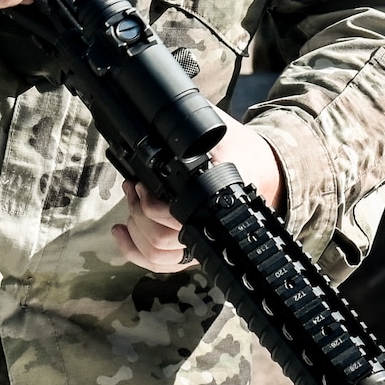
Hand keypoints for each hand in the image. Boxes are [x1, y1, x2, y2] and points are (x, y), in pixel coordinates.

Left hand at [113, 118, 286, 272]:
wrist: (263, 169)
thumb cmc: (240, 150)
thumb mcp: (220, 133)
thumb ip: (195, 132)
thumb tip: (164, 121)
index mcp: (217, 200)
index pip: (177, 219)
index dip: (150, 205)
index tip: (140, 185)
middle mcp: (209, 228)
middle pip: (161, 239)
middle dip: (137, 211)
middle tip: (134, 187)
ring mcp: (201, 241)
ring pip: (158, 254)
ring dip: (135, 228)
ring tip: (131, 200)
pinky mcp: (192, 248)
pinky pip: (161, 263)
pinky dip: (135, 250)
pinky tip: (121, 231)